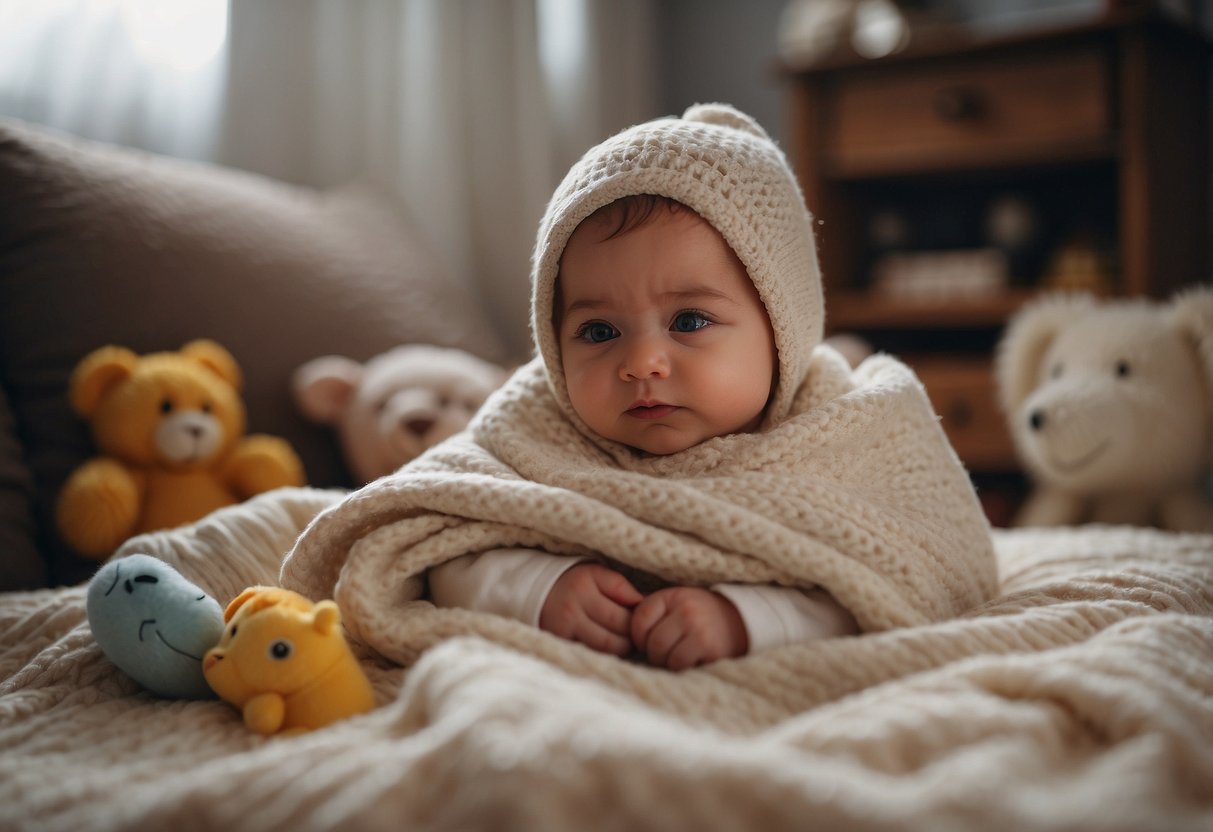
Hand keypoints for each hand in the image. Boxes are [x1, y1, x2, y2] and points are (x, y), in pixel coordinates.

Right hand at [539, 564, 641, 656]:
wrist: (537, 593)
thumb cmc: (575, 584)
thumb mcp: (596, 574)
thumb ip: (621, 587)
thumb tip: (647, 604)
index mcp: (586, 584)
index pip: (627, 603)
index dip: (641, 615)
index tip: (644, 618)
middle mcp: (574, 605)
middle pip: (620, 627)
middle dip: (634, 632)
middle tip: (638, 633)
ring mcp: (566, 627)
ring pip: (609, 646)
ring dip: (622, 647)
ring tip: (625, 641)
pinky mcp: (561, 644)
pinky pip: (593, 654)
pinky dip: (605, 654)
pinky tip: (608, 648)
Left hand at [631, 587, 747, 670]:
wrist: (740, 620)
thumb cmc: (699, 614)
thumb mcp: (676, 603)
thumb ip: (652, 612)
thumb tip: (623, 633)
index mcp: (674, 595)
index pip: (640, 618)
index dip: (637, 636)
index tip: (645, 641)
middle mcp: (686, 610)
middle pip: (652, 642)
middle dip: (653, 653)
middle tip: (663, 654)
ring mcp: (698, 629)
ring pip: (665, 656)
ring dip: (667, 663)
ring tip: (677, 657)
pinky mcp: (710, 648)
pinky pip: (681, 665)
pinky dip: (682, 667)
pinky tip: (691, 660)